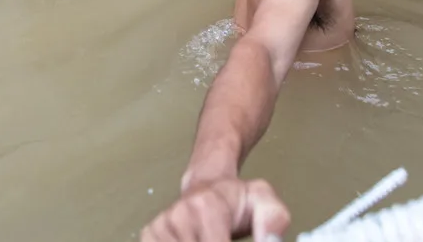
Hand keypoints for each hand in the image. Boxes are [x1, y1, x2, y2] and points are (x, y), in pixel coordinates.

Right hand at [141, 178, 289, 241]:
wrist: (210, 186)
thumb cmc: (238, 199)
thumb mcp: (265, 202)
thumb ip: (273, 223)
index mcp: (205, 207)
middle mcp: (178, 215)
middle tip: (228, 241)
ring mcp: (160, 226)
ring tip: (212, 238)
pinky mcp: (149, 234)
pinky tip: (196, 241)